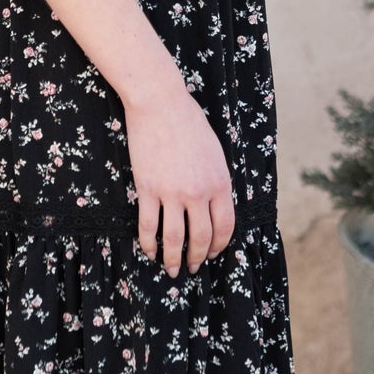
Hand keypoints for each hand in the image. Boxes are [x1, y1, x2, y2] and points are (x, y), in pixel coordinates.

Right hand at [123, 80, 235, 277]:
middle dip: (198, 258)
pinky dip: (149, 243)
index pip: (224, 226)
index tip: (212, 253)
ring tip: (172, 269)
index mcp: (220, 183)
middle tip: (193, 268)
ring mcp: (172, 192)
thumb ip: (216, 180)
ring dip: (174, 259)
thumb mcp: (214, 153)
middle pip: (201, 237)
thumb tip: (213, 206)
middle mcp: (198, 192)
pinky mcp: (148, 189)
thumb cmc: (189, 122)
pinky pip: (149, 225)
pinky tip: (149, 251)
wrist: (160, 103)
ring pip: (174, 238)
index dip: (219, 245)